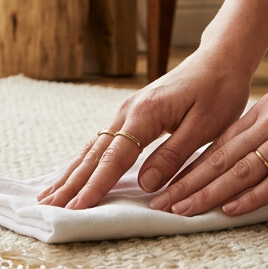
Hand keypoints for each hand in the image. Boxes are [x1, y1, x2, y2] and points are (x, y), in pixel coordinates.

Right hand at [37, 49, 254, 208]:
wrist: (220, 59)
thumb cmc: (218, 91)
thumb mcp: (205, 126)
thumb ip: (173, 155)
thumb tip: (144, 184)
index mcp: (145, 114)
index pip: (114, 158)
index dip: (95, 186)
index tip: (76, 208)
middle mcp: (128, 111)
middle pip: (94, 154)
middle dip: (70, 183)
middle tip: (47, 208)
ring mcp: (127, 111)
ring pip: (92, 148)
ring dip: (71, 173)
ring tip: (49, 196)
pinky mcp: (132, 114)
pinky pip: (102, 142)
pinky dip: (84, 161)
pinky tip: (74, 173)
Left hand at [148, 50, 267, 217]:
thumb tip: (263, 141)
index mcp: (267, 110)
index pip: (218, 144)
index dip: (190, 167)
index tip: (168, 184)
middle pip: (219, 159)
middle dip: (186, 184)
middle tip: (158, 204)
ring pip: (240, 171)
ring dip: (207, 194)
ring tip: (181, 211)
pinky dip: (252, 196)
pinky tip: (231, 210)